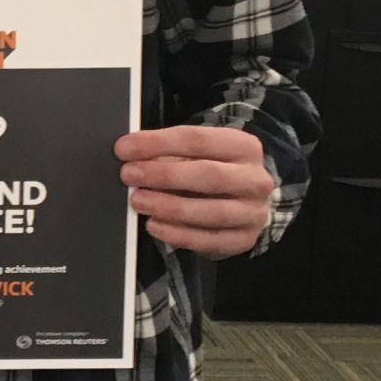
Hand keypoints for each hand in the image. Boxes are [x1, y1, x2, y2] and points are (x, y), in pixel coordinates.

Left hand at [115, 125, 273, 257]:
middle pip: (208, 174)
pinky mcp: (243, 239)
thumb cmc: (212, 170)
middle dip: (163, 175)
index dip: (157, 143)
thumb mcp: (197, 154)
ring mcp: (252, 212)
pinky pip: (208, 240)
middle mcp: (255, 179)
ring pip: (211, 211)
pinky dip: (177, 234)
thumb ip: (169, 153)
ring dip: (169, 207)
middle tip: (129, 175)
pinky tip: (154, 225)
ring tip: (138, 201)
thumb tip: (132, 156)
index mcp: (244, 147)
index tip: (125, 148)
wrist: (243, 202)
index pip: (198, 140)